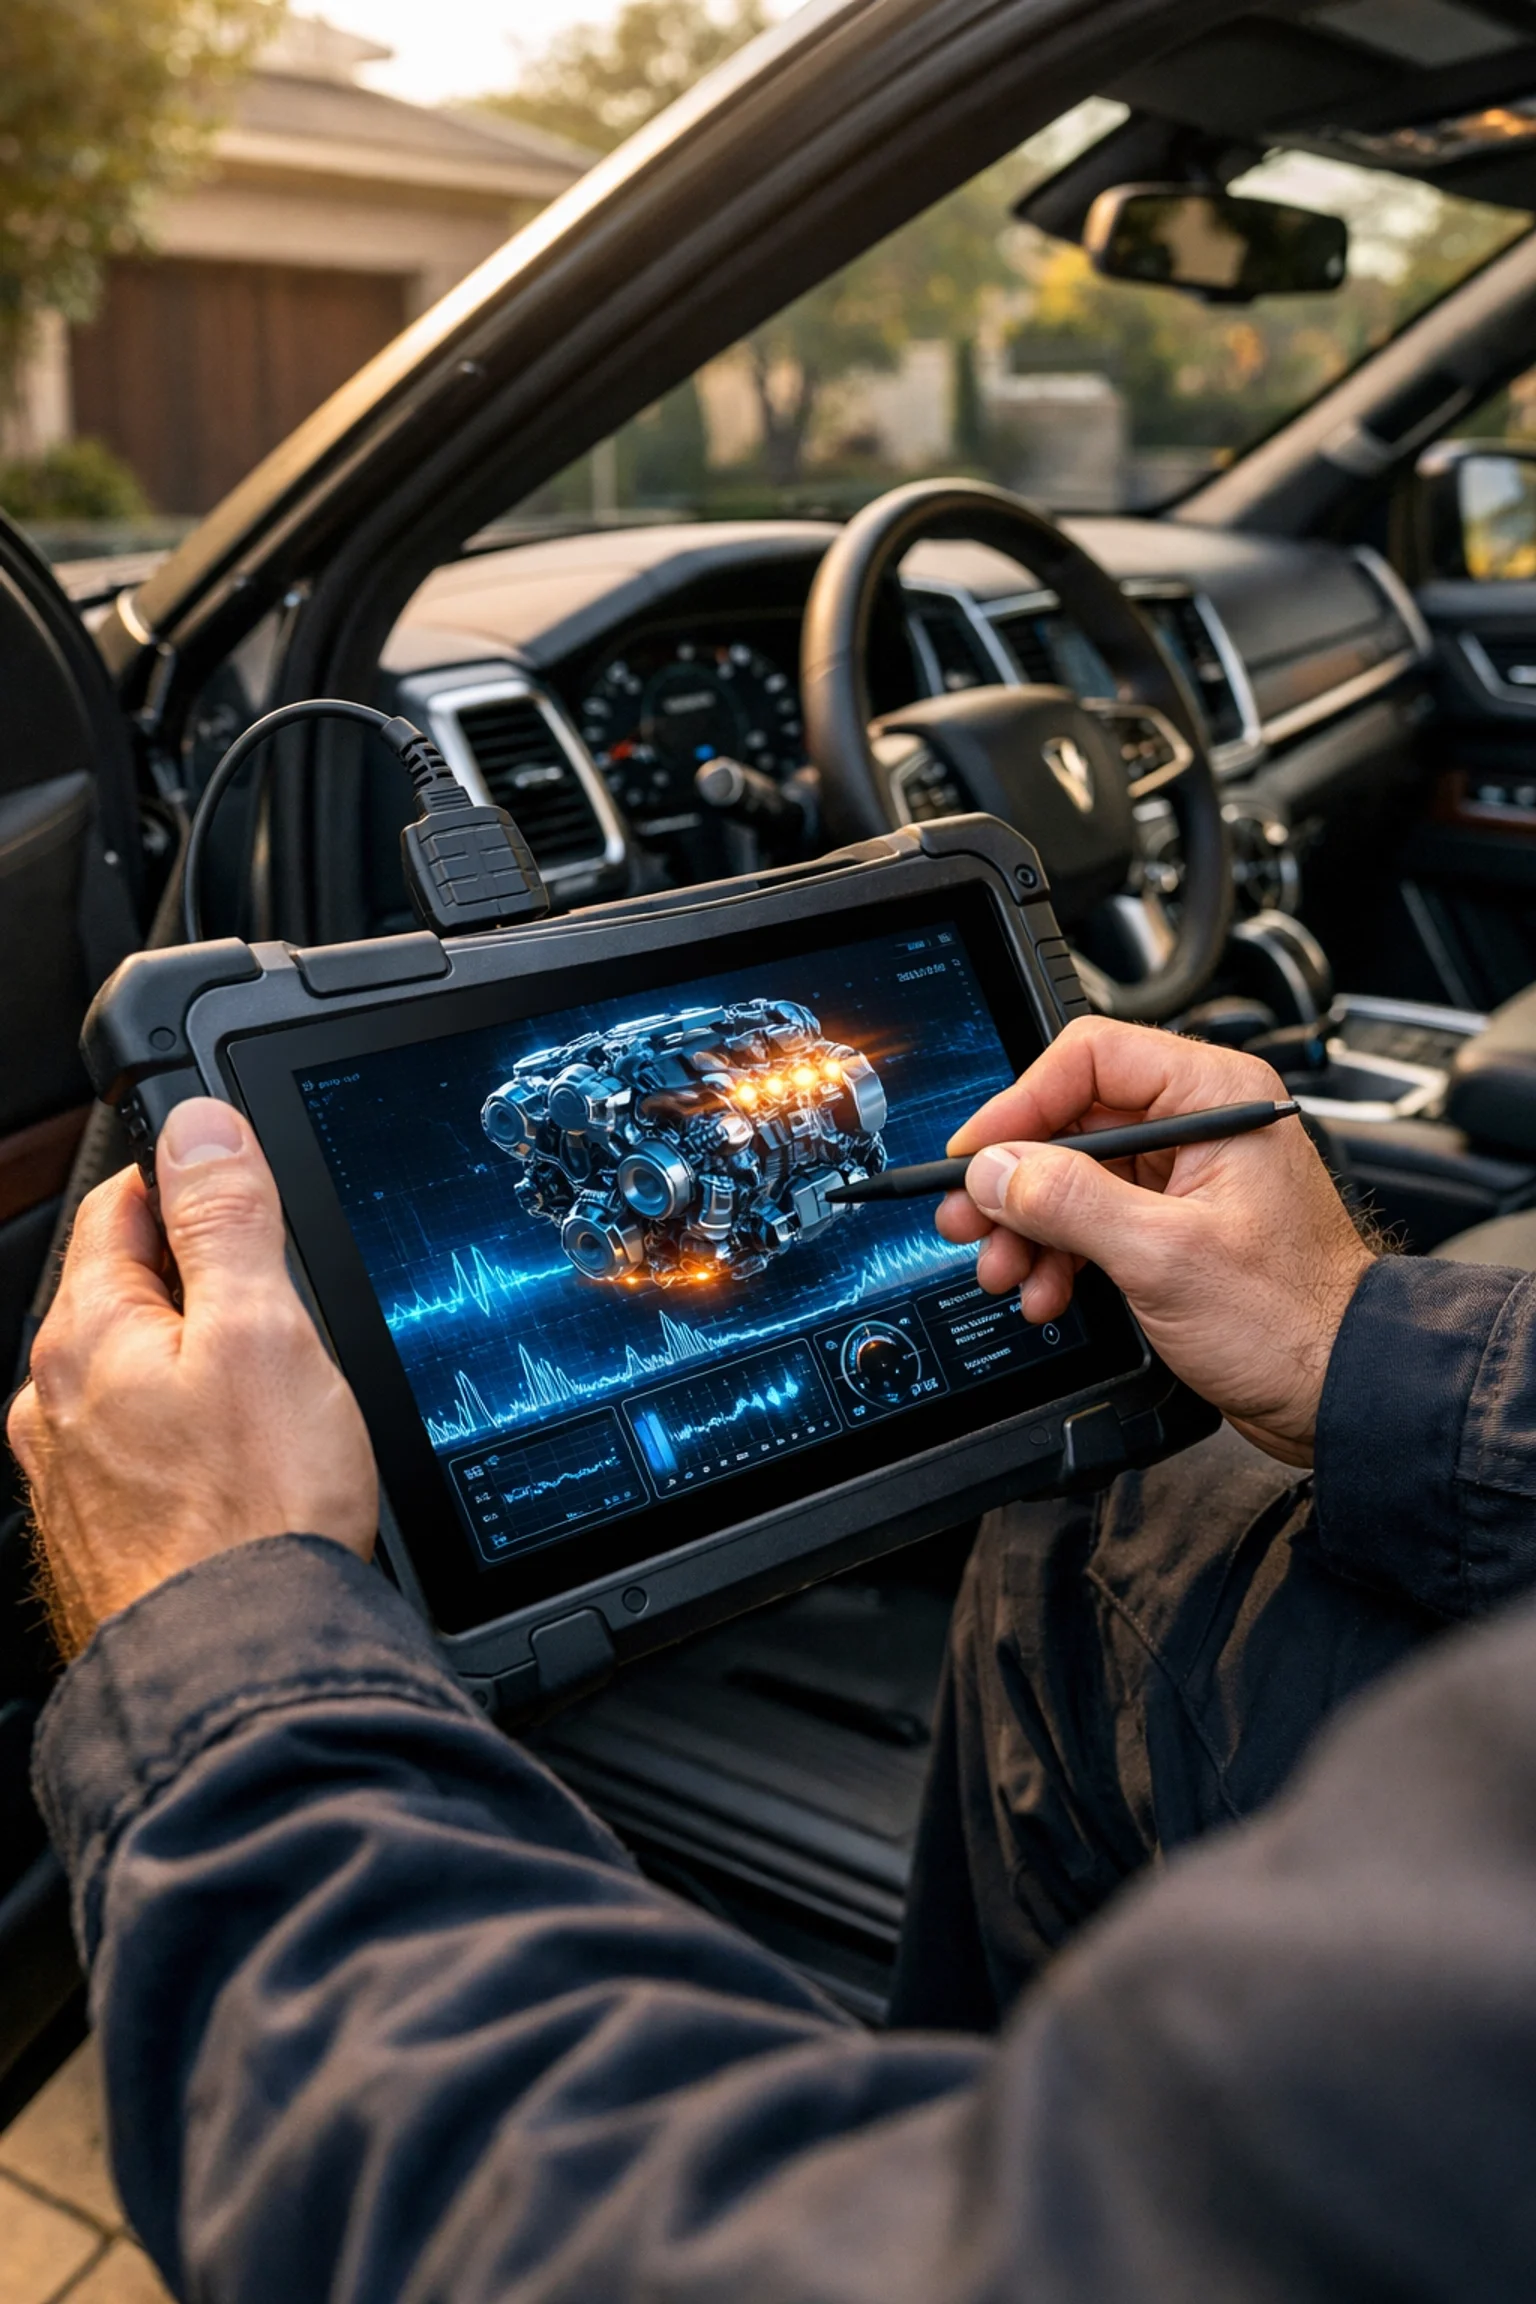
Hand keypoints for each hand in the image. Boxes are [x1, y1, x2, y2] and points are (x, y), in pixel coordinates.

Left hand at [8, 1099, 376, 1655]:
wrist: (236, 1668)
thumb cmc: (252, 1514)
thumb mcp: (263, 1331)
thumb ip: (226, 1220)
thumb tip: (199, 1126)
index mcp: (88, 1332)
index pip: (122, 1204)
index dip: (188, 1177)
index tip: (241, 1179)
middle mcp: (54, 1401)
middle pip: (124, 1293)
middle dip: (194, 1278)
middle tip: (278, 1291)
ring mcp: (70, 1476)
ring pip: (128, 1376)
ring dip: (188, 1363)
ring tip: (266, 1385)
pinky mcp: (100, 1537)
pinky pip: (138, 1452)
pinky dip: (183, 1438)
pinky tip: (236, 1466)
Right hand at [937, 1016, 1373, 1465]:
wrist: (1339, 1390)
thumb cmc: (1294, 1321)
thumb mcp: (1163, 1256)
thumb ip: (1069, 1203)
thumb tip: (996, 1170)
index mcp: (1216, 1098)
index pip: (1091, 1059)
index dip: (1021, 1104)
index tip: (976, 1154)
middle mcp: (1201, 1124)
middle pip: (1073, 1122)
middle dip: (1016, 1182)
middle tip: (970, 1220)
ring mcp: (1185, 1176)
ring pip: (1074, 1176)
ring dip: (1030, 1227)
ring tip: (1006, 1273)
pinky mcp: (1174, 1224)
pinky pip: (1093, 1219)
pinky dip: (1060, 1254)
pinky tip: (1045, 1292)